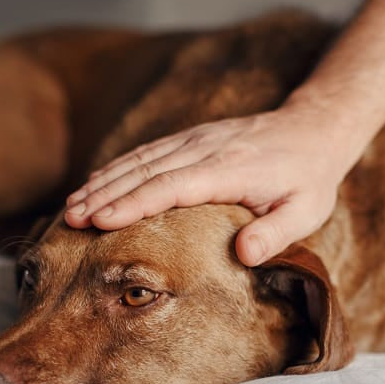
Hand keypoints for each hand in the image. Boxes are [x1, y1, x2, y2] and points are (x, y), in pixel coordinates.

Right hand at [63, 105, 354, 265]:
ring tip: (72, 207)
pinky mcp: (192, 137)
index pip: (172, 186)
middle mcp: (205, 149)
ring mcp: (195, 139)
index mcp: (229, 169)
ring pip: (140, 159)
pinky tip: (96, 183)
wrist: (313, 128)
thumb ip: (276, 234)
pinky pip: (148, 152)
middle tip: (71, 219)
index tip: (100, 221)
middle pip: (145, 171)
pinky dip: (118, 168)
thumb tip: (244, 255)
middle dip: (105, 195)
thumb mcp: (306, 211)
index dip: (134, 203)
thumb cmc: (309, 178)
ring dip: (104, 181)